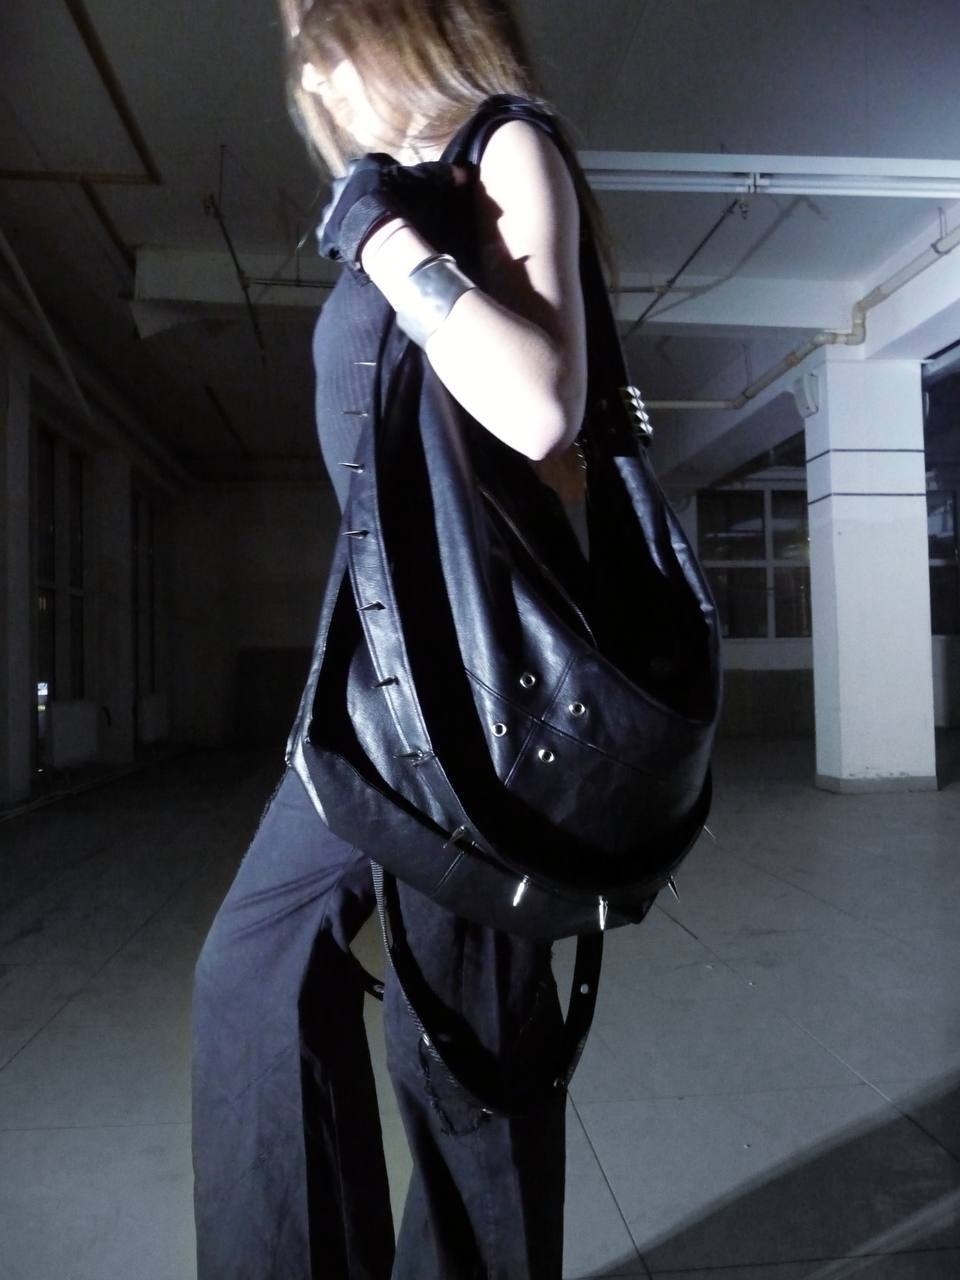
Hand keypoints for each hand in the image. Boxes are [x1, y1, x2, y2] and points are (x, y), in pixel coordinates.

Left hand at [316, 154, 474, 271]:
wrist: (376, 231)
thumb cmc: (400, 202)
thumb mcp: (425, 183)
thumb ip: (441, 174)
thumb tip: (464, 171)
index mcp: (363, 166)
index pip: (374, 168)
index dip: (386, 181)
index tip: (396, 196)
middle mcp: (342, 182)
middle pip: (353, 188)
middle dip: (363, 198)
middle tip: (380, 215)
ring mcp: (331, 207)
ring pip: (340, 211)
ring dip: (349, 219)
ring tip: (367, 234)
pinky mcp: (325, 232)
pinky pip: (330, 236)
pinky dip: (339, 241)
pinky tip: (353, 248)